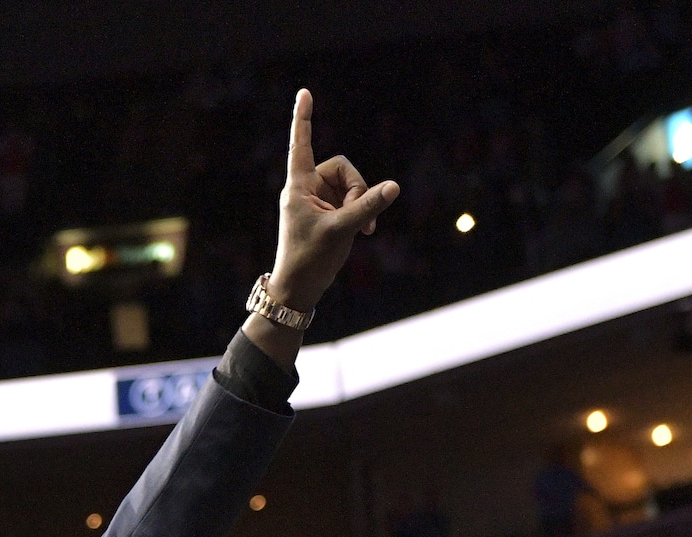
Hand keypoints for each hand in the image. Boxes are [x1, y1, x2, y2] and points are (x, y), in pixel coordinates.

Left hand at [264, 89, 399, 312]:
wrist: (299, 288)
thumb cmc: (310, 260)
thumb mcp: (342, 230)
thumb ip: (368, 206)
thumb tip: (394, 186)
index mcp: (298, 186)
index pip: (301, 145)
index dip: (304, 119)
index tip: (304, 93)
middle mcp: (307, 188)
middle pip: (343, 168)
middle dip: (357, 189)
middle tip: (360, 218)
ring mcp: (318, 200)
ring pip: (351, 185)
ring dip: (361, 205)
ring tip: (361, 231)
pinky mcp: (329, 213)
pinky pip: (352, 201)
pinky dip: (361, 214)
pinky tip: (364, 233)